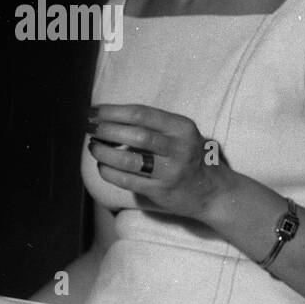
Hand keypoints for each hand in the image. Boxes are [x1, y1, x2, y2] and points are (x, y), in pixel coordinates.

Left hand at [86, 103, 227, 221]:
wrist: (215, 192)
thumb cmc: (193, 158)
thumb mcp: (183, 135)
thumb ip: (156, 126)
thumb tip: (111, 119)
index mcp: (183, 127)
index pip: (141, 113)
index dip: (113, 111)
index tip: (94, 111)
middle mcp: (179, 148)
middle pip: (134, 134)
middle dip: (105, 129)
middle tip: (89, 128)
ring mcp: (170, 171)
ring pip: (128, 158)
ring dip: (103, 151)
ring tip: (93, 147)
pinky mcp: (161, 190)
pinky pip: (127, 180)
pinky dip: (109, 172)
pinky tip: (103, 167)